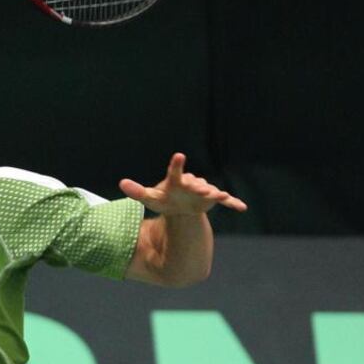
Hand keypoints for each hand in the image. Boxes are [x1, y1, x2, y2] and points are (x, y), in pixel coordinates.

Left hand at [119, 153, 247, 215]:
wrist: (180, 205)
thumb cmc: (164, 200)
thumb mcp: (150, 198)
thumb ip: (137, 190)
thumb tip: (121, 183)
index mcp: (176, 181)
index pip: (174, 172)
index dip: (176, 165)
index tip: (178, 156)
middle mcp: (191, 184)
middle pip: (196, 183)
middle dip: (199, 185)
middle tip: (201, 188)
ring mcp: (203, 191)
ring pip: (211, 191)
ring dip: (215, 193)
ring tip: (219, 195)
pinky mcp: (212, 200)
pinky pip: (225, 201)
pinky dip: (233, 203)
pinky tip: (242, 207)